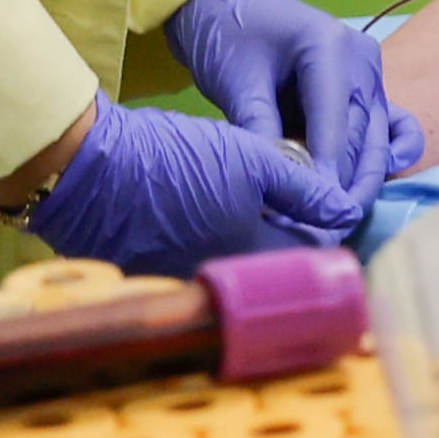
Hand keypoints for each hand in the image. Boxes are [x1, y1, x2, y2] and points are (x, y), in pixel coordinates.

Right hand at [12, 97, 368, 278]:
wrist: (88, 169)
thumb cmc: (175, 156)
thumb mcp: (251, 158)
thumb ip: (304, 187)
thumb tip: (350, 211)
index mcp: (254, 256)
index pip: (309, 255)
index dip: (325, 226)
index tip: (328, 199)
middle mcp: (223, 281)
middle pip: (271, 261)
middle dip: (289, 231)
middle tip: (294, 194)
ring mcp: (183, 280)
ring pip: (234, 259)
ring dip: (250, 233)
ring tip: (251, 196)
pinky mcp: (150, 273)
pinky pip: (195, 258)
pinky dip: (210, 235)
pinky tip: (206, 206)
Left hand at [165, 0, 426, 222]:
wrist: (229, 6)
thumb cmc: (228, 36)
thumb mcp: (236, 81)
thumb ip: (259, 129)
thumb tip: (273, 183)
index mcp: (330, 47)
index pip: (335, 121)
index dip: (328, 169)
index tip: (319, 209)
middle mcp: (362, 61)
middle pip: (364, 136)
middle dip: (349, 185)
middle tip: (330, 227)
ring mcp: (370, 77)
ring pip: (378, 141)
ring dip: (362, 181)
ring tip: (340, 219)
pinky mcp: (368, 93)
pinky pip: (392, 129)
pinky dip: (389, 157)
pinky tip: (376, 184)